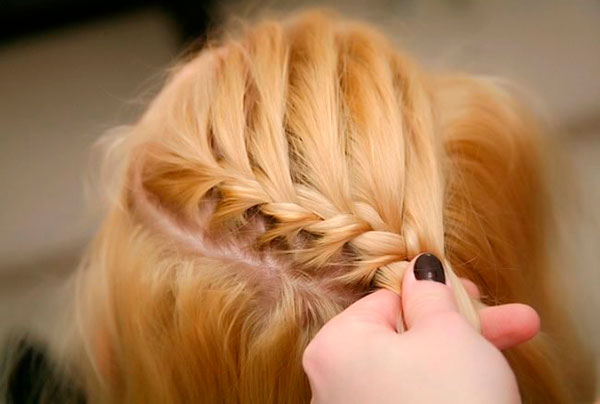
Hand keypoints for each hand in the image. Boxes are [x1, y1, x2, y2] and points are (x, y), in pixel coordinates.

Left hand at [302, 253, 538, 403]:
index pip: (387, 301)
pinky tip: (477, 388)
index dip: (434, 296)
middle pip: (404, 337)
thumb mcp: (447, 333)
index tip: (470, 292)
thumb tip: (421, 270)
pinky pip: (408, 398)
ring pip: (411, 370)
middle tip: (504, 322)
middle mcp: (332, 382)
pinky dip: (441, 389)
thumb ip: (431, 294)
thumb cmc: (450, 398)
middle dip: (460, 328)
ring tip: (503, 354)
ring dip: (459, 358)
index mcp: (335, 345)